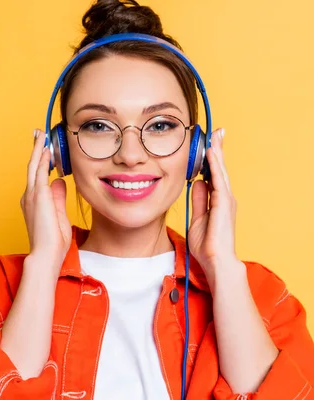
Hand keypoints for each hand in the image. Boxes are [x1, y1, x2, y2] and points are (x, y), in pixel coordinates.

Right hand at [20, 129, 71, 273]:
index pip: (37, 176)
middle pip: (32, 167)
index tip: (45, 149)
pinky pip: (38, 171)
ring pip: (34, 166)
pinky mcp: (37, 196)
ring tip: (41, 135)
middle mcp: (29, 196)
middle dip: (36, 149)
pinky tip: (46, 147)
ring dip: (38, 149)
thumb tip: (59, 181)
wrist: (46, 255)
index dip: (41, 161)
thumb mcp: (59, 215)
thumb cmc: (53, 242)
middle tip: (38, 134)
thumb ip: (58, 197)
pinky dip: (41, 158)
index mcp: (33, 202)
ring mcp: (31, 195)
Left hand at [188, 128, 240, 281]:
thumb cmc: (207, 244)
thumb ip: (199, 200)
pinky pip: (218, 180)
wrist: (215, 261)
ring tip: (215, 135)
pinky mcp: (223, 203)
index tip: (208, 144)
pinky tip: (211, 153)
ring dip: (217, 152)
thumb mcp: (197, 218)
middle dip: (217, 149)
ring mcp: (225, 200)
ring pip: (220, 171)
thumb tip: (198, 183)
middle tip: (216, 131)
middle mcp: (224, 197)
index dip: (211, 159)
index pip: (214, 175)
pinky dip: (215, 165)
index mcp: (217, 201)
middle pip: (219, 169)